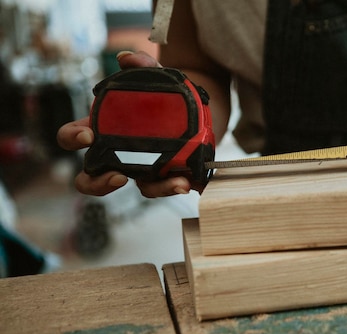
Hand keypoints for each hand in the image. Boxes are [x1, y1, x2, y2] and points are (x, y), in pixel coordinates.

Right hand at [56, 51, 194, 196]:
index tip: (88, 136)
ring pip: (131, 189)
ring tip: (167, 181)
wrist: (199, 113)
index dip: (73, 138)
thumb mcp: (157, 79)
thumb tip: (127, 58)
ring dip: (148, 189)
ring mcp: (138, 168)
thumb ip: (143, 66)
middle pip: (89, 178)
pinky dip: (170, 186)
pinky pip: (160, 187)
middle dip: (96, 182)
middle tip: (117, 175)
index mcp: (103, 128)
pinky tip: (183, 181)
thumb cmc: (165, 98)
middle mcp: (115, 154)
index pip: (72, 136)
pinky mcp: (161, 176)